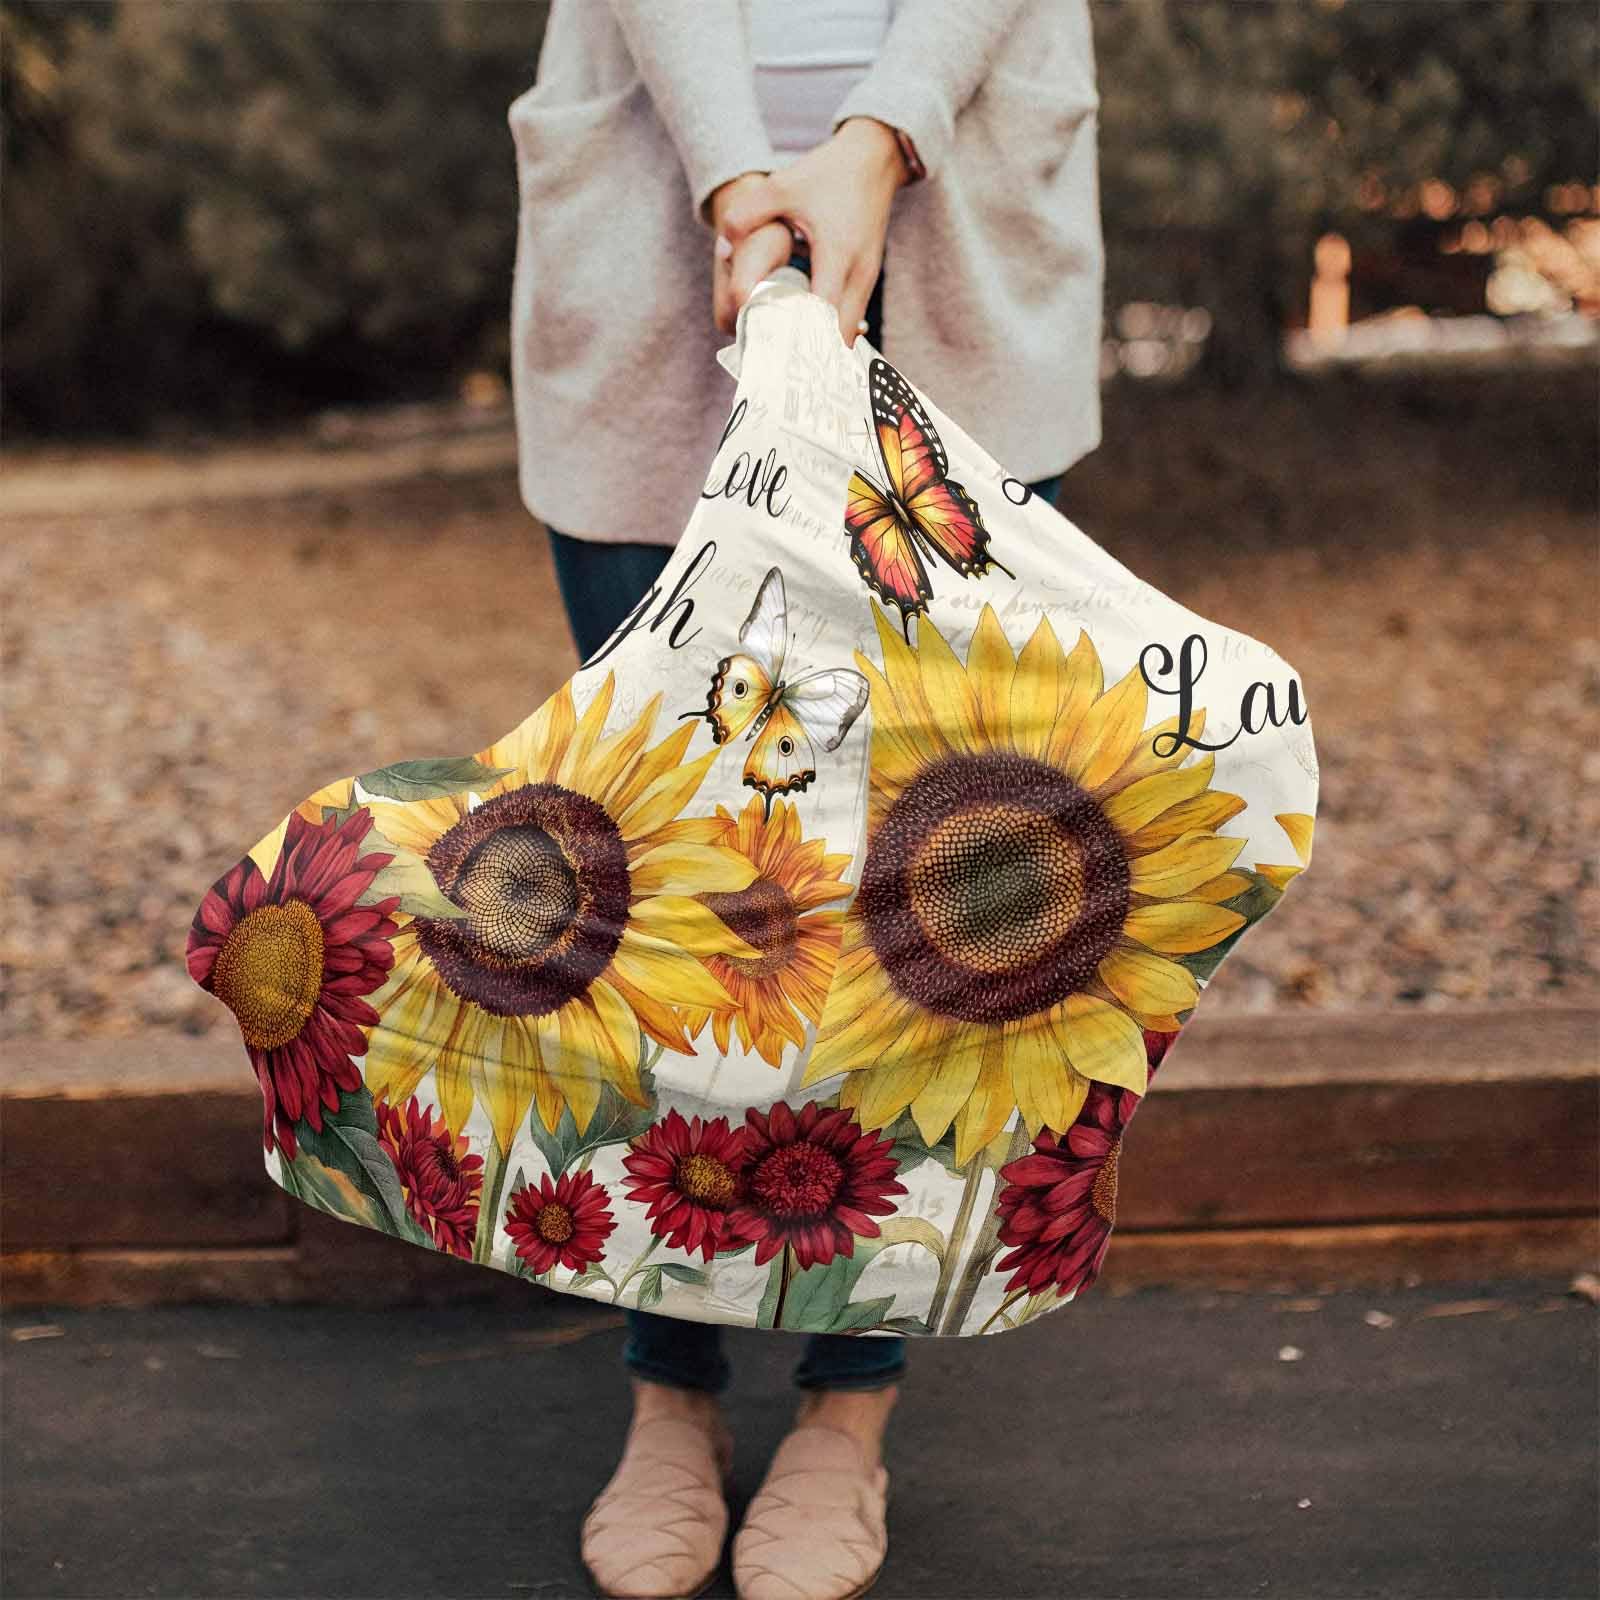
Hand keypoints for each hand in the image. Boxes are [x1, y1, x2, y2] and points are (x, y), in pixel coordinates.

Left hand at [715, 118, 908, 344]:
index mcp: (837, 254)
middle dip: (811, 356)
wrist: (874, 159)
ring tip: (788, 361)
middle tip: (778, 370)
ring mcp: (867, 279)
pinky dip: (830, 333)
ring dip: (821, 347)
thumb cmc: (828, 173)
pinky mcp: (867, 280)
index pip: (821, 315)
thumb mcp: (783, 186)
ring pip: (847, 332)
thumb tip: (721, 248)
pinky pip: (850, 319)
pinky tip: (805, 340)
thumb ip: (746, 214)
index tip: (776, 358)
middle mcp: (858, 274)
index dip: (800, 339)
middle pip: (838, 336)